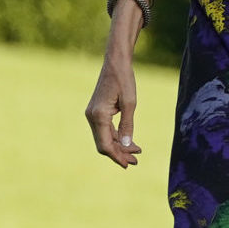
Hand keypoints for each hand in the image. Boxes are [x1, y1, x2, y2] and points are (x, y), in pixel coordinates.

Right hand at [85, 52, 141, 167]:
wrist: (115, 63)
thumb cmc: (124, 80)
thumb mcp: (130, 103)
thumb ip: (127, 125)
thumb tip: (127, 145)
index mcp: (98, 116)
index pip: (105, 145)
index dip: (117, 156)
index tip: (129, 164)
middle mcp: (92, 117)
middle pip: (104, 144)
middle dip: (119, 153)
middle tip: (135, 162)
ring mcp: (93, 114)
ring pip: (104, 137)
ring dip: (119, 146)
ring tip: (136, 153)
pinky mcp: (97, 111)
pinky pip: (105, 129)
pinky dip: (116, 137)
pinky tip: (129, 142)